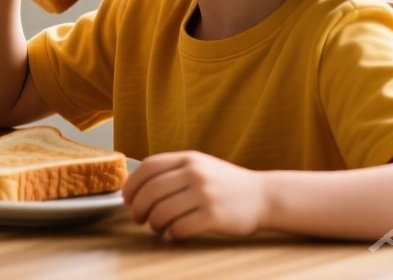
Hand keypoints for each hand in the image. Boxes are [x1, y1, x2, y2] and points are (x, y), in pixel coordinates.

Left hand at [123, 151, 268, 238]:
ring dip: (154, 224)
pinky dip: (172, 233)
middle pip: (150, 192)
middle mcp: (195, 174)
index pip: (148, 167)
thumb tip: (137, 187)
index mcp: (188, 159)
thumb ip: (173, 171)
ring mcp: (205, 195)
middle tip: (138, 218)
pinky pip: (180, 227)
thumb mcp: (201, 166)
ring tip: (157, 227)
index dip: (132, 185)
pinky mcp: (214, 216)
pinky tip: (175, 233)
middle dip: (138, 208)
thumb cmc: (226, 184)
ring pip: (162, 212)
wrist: (265, 196)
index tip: (127, 198)